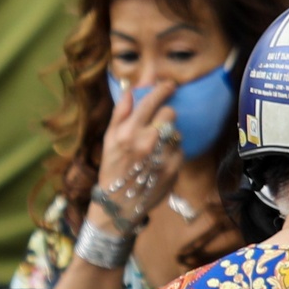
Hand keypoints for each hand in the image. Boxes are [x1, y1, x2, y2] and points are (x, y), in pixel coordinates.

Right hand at [90, 74, 183, 235]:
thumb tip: (131, 88)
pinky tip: (160, 161)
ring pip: (176, 132)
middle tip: (158, 123)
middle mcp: (146, 142)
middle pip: (169, 114)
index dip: (163, 89)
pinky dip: (172, 153)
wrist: (119, 203)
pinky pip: (179, 150)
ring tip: (156, 148)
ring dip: (168, 136)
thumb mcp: (108, 140)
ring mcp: (162, 155)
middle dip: (165, 116)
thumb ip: (120, 113)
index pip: (151, 102)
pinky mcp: (174, 168)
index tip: (169, 85)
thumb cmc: (112, 168)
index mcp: (127, 132)